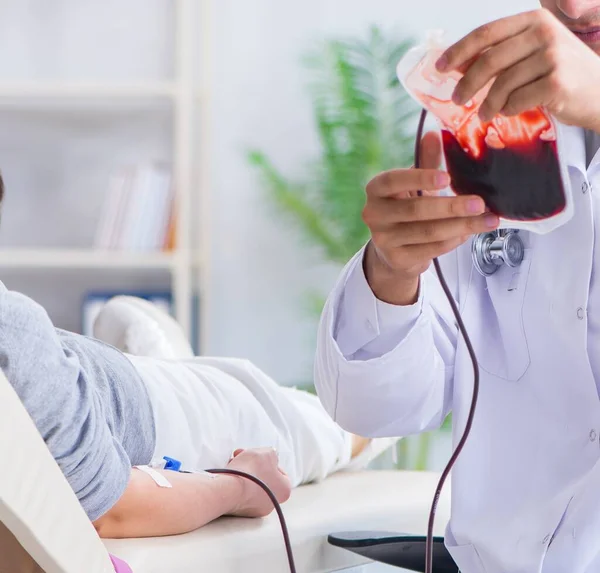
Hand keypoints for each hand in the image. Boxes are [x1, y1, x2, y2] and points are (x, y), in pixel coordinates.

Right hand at [226, 448, 291, 517]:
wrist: (228, 489)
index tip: (260, 456)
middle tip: (243, 455)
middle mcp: (272, 504)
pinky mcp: (239, 511)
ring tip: (233, 462)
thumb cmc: (251, 470)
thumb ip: (272, 453)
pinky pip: (239, 492)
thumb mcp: (267, 452)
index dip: (270, 461)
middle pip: (263, 477)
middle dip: (253, 464)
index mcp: (284, 491)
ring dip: (243, 471)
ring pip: (250, 484)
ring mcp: (255, 509)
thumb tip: (270, 457)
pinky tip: (228, 473)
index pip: (281, 472)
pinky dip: (235, 482)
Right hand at [363, 132, 498, 305]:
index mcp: (376, 189)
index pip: (393, 180)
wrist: (391, 251)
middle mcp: (374, 214)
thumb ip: (424, 162)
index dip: (419, 178)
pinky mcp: (397, 259)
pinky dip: (453, 241)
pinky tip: (469, 233)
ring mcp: (384, 239)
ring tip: (487, 220)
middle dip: (451, 207)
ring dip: (461, 226)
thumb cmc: (405, 209)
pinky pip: (431, 249)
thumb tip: (435, 134)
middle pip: (415, 210)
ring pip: (427, 232)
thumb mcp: (412, 185)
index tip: (446, 178)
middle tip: (480, 203)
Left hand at [437, 9, 599, 129]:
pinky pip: (517, 100)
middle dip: (466, 84)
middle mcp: (544, 34)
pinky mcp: (557, 82)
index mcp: (533, 21)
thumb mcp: (533, 54)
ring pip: (501, 84)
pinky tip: (510, 112)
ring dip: (487, 104)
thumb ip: (502, 55)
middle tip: (456, 100)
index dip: (459, 51)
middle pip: (489, 61)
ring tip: (484, 115)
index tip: (440, 67)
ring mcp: (553, 57)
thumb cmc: (560, 74)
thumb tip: (458, 65)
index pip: (486, 33)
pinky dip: (508, 110)